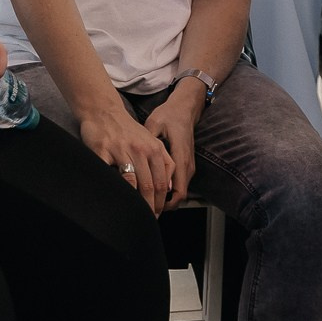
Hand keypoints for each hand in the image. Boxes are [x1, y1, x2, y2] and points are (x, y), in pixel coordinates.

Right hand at [80, 105, 172, 213]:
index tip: (158, 212)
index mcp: (153, 149)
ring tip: (134, 212)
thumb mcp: (152, 140)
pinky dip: (113, 188)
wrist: (104, 112)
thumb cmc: (128, 130)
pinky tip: (116, 197)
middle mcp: (139, 149)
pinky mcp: (102, 151)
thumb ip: (164, 161)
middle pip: (148, 185)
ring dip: (135, 201)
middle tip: (147, 218)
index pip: (161, 182)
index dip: (161, 202)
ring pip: (132, 182)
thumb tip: (169, 186)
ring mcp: (120, 150)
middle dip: (150, 207)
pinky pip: (109, 174)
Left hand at [143, 84, 202, 208]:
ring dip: (165, 200)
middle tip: (144, 212)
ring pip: (179, 192)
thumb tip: (133, 159)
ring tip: (146, 204)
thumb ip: (146, 142)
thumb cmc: (169, 115)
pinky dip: (167, 191)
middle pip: (178, 196)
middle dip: (162, 206)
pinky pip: (179, 185)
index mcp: (180, 157)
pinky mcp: (186, 164)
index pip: (176, 191)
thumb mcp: (154, 124)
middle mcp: (187, 165)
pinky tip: (152, 190)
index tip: (146, 208)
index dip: (162, 203)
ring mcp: (189, 165)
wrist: (185, 108)